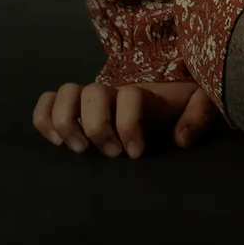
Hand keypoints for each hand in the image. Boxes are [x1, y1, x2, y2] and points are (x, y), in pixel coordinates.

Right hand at [32, 77, 217, 156]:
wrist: (166, 94)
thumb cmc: (180, 104)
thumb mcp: (199, 103)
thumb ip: (199, 116)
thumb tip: (181, 140)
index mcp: (144, 92)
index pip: (130, 95)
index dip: (129, 124)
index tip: (135, 153)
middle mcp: (113, 91)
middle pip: (92, 92)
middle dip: (97, 126)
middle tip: (110, 152)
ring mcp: (90, 98)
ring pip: (65, 92)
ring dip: (66, 121)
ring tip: (79, 148)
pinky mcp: (73, 108)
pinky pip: (47, 102)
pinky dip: (44, 118)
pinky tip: (57, 141)